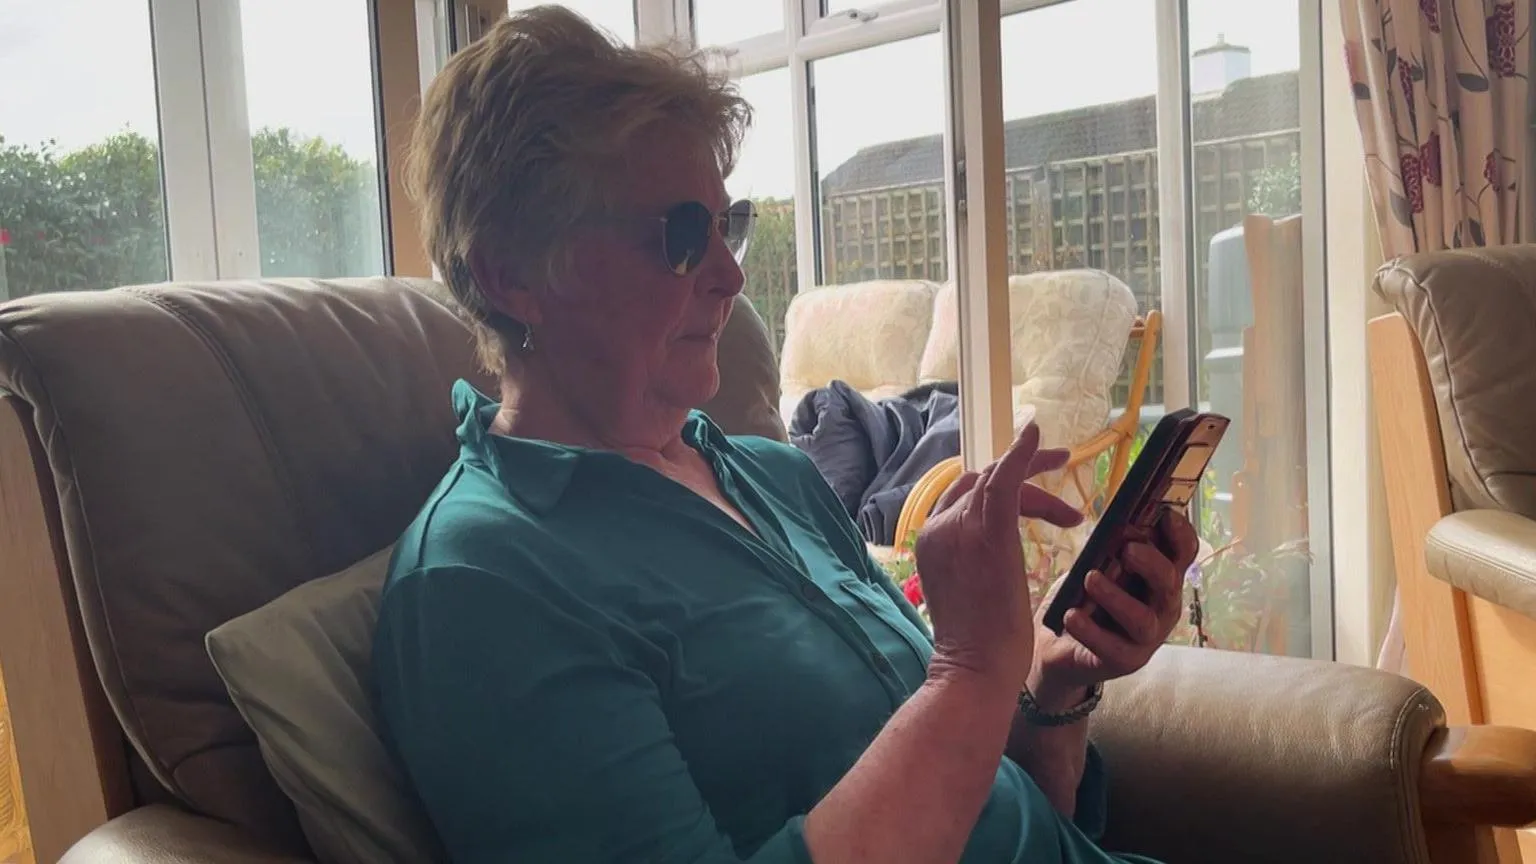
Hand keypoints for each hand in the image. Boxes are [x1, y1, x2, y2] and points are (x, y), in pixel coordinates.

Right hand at [914, 421, 1083, 689]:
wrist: (975, 669)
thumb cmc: (980, 646)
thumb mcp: (967, 592)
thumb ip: (972, 563)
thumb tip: (992, 561)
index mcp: (930, 540)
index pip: (962, 497)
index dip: (997, 482)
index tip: (1029, 484)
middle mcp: (938, 527)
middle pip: (979, 482)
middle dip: (1019, 471)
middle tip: (1060, 464)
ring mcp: (960, 528)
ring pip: (997, 478)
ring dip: (1034, 469)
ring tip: (1068, 465)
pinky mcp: (988, 533)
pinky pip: (1005, 479)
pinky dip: (1022, 454)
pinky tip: (1038, 438)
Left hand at [1027, 508, 1198, 709]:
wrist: (1059, 647)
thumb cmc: (1085, 598)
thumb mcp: (1097, 566)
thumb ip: (1111, 549)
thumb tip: (1120, 526)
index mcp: (1160, 578)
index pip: (1182, 553)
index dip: (1180, 534)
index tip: (1166, 516)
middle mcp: (1161, 606)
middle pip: (1169, 583)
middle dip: (1151, 563)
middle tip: (1127, 550)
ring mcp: (1147, 637)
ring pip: (1142, 619)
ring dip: (1116, 596)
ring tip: (1090, 579)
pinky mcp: (1125, 661)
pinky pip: (1112, 647)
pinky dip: (1090, 630)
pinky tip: (1071, 615)